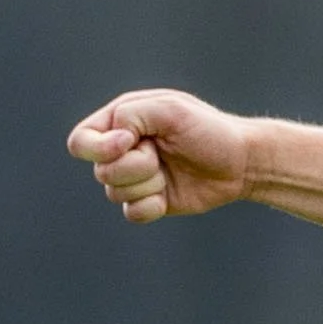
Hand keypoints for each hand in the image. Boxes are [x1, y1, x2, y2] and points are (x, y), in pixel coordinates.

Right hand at [67, 88, 254, 222]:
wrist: (241, 163)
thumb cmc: (208, 130)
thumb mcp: (171, 109)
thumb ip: (131, 115)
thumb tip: (112, 141)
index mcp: (121, 122)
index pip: (81, 141)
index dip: (98, 147)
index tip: (129, 142)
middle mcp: (122, 151)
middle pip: (100, 171)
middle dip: (135, 166)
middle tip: (163, 154)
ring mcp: (135, 178)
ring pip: (114, 193)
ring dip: (147, 184)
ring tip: (169, 171)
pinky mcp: (149, 201)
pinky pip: (132, 214)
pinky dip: (150, 207)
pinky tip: (168, 196)